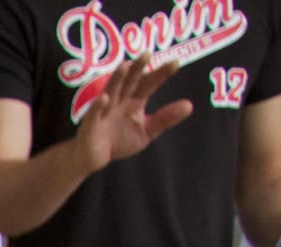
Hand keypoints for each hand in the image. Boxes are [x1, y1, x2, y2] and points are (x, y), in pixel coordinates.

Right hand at [75, 55, 192, 170]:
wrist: (93, 158)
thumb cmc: (119, 141)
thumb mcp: (146, 131)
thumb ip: (165, 118)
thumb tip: (190, 105)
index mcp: (134, 101)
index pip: (149, 84)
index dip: (160, 74)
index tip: (176, 63)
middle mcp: (119, 102)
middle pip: (129, 82)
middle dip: (137, 69)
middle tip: (147, 54)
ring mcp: (104, 112)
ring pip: (111, 92)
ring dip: (117, 79)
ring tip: (125, 66)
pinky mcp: (90, 126)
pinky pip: (94, 115)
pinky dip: (98, 107)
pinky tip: (103, 99)